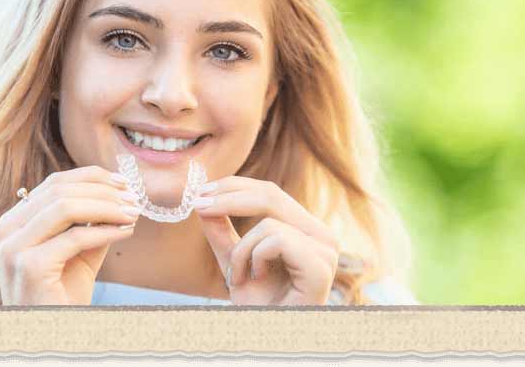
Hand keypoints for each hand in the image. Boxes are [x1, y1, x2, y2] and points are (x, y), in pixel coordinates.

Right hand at [0, 166, 140, 304]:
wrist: (49, 334)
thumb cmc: (61, 294)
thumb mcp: (78, 250)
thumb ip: (91, 221)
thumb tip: (120, 193)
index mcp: (12, 222)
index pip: (54, 184)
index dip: (91, 177)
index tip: (123, 182)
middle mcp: (4, 231)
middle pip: (60, 191)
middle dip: (104, 191)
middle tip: (134, 198)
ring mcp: (12, 248)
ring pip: (66, 207)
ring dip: (107, 206)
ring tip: (133, 212)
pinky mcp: (29, 266)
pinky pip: (75, 237)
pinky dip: (105, 230)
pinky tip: (126, 232)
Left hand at [193, 177, 339, 304]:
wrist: (272, 339)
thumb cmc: (260, 306)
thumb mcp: (234, 263)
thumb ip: (222, 234)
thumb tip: (203, 201)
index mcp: (306, 229)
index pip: (270, 192)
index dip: (234, 187)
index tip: (201, 191)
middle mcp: (321, 235)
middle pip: (271, 194)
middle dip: (228, 198)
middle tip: (199, 206)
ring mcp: (326, 250)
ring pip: (268, 221)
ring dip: (241, 250)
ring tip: (240, 277)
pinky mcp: (320, 266)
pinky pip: (277, 240)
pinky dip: (256, 259)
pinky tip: (257, 279)